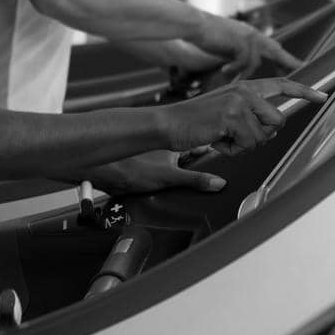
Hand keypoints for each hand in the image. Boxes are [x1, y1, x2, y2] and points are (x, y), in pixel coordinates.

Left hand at [89, 149, 229, 196]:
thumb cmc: (132, 168)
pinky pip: (169, 174)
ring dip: (188, 175)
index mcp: (174, 144)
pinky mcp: (149, 169)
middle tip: (218, 177)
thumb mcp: (170, 177)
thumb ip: (195, 181)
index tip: (228, 155)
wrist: (106, 174)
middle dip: (202, 167)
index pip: (201, 146)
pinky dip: (176, 181)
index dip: (213, 151)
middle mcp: (167, 148)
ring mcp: (158, 158)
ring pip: (180, 165)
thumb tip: (219, 183)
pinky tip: (178, 190)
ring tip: (201, 187)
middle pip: (192, 156)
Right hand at [162, 77, 327, 162]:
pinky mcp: (232, 116)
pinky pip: (248, 144)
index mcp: (245, 87)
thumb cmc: (196, 123)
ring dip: (243, 145)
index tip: (322, 96)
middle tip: (234, 137)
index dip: (304, 91)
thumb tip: (272, 129)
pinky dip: (232, 150)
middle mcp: (245, 91)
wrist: (168, 124)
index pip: (281, 85)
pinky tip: (215, 140)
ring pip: (263, 137)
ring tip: (221, 137)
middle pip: (278, 122)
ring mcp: (239, 102)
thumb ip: (249, 114)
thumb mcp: (226, 112)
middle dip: (261, 137)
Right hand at [195, 14, 299, 78]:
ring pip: (255, 61)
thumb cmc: (206, 36)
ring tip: (229, 78)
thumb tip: (244, 70)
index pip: (272, 47)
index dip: (285, 57)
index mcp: (251, 34)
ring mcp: (246, 36)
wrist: (193, 24)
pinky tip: (223, 71)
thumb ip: (238, 54)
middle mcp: (252, 34)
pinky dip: (233, 69)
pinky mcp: (239, 40)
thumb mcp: (227, 45)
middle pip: (275, 50)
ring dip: (243, 72)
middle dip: (288, 61)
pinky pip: (242, 61)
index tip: (300, 64)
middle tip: (302, 70)